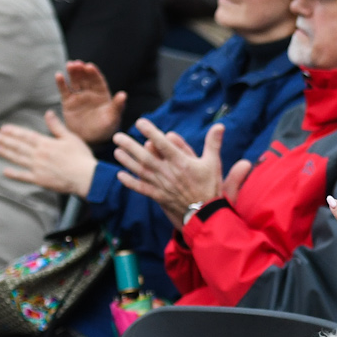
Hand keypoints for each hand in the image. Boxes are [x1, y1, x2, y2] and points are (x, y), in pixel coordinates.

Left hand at [0, 113, 99, 195]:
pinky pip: (24, 176)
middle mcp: (38, 155)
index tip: (3, 128)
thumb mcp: (70, 137)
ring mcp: (37, 168)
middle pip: (18, 146)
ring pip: (18, 159)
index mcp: (46, 144)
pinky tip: (6, 171)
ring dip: (5, 153)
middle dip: (5, 140)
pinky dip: (14, 174)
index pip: (26, 135)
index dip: (13, 131)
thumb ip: (56, 126)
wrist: (86, 177)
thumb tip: (48, 113)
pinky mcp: (40, 180)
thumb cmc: (81, 158)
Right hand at [55, 61, 127, 141]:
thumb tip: (123, 94)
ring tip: (70, 65)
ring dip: (72, 73)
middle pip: (85, 78)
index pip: (98, 81)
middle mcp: (90, 93)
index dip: (94, 73)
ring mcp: (79, 96)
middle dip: (82, 70)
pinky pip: (65, 90)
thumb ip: (117, 106)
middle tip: (77, 63)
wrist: (90, 141)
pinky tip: (59, 75)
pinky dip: (61, 83)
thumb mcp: (113, 118)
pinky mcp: (68, 102)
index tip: (90, 66)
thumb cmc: (105, 129)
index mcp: (102, 94)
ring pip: (75, 81)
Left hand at [114, 120, 234, 227]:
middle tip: (117, 136)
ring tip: (116, 151)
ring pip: (141, 170)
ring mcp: (162, 185)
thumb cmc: (210, 186)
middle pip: (145, 156)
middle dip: (130, 146)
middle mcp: (168, 172)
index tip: (139, 122)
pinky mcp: (159, 196)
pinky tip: (120, 175)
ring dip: (127, 161)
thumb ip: (214, 143)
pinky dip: (130, 182)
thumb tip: (220, 125)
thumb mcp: (214, 162)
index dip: (150, 132)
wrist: (206, 213)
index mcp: (181, 162)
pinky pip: (142, 188)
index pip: (163, 144)